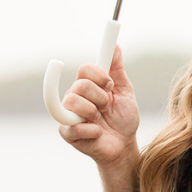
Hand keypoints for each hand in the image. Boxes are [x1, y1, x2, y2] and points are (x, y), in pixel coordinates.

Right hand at [58, 46, 139, 167]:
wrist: (124, 146)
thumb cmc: (123, 119)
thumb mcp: (124, 92)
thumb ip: (117, 70)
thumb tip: (116, 45)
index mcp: (87, 85)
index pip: (85, 69)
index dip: (100, 75)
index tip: (111, 85)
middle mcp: (74, 96)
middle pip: (80, 84)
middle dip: (101, 97)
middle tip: (107, 107)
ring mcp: (68, 114)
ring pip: (72, 101)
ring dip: (94, 112)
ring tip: (101, 120)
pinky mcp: (67, 133)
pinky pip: (73, 126)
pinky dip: (92, 130)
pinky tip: (98, 133)